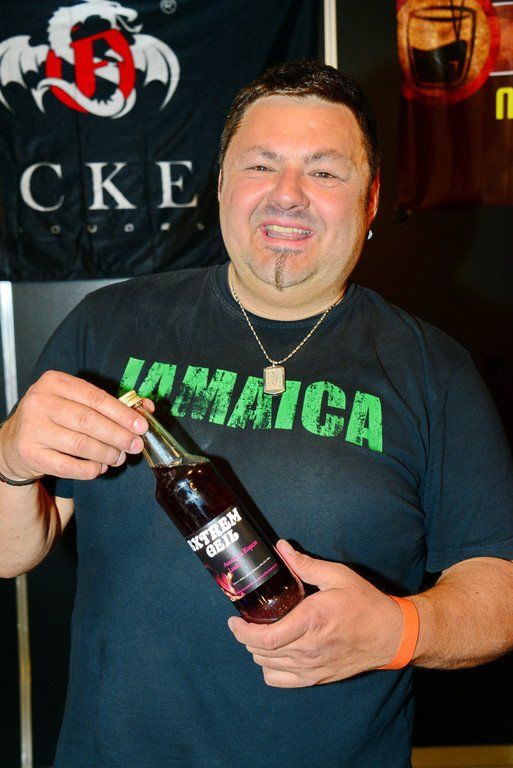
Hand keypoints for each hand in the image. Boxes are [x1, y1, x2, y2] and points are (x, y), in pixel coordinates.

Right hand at [0, 371, 152, 481]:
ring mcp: (32, 428)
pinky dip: (89, 469)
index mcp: (55, 382)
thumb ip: (111, 404)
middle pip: (89, 421)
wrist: (15, 442)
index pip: (95, 397)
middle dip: (118, 435)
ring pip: (81, 444)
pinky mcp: (30, 453)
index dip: (122, 413)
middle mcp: (40, 401)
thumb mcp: (77, 402)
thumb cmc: (55, 418)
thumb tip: (148, 408)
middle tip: (135, 445)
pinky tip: (100, 468)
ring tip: (119, 458)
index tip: (141, 426)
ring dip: (107, 453)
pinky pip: (68, 466)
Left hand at [228, 540, 402, 686]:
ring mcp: (312, 667)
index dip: (242, 632)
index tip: (234, 620)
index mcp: (310, 621)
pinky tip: (274, 653)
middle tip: (245, 621)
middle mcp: (308, 649)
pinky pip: (280, 681)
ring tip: (259, 633)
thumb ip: (305, 564)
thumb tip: (280, 548)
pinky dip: (269, 669)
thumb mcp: (337, 576)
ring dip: (257, 650)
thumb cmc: (364, 603)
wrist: (389, 634)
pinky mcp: (317, 678)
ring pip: (267, 666)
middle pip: (261, 652)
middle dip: (246, 637)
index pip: (265, 638)